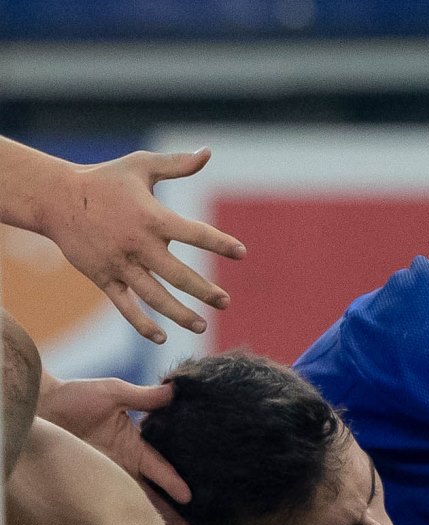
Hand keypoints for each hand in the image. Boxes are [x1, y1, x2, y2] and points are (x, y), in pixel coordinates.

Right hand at [37, 149, 245, 343]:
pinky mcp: (103, 277)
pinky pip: (125, 305)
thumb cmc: (104, 180)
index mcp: (152, 217)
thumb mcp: (140, 167)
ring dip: (179, 314)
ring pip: (154, 296)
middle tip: (225, 301)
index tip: (242, 253)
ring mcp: (120, 264)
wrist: (55, 198)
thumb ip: (177, 165)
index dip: (220, 243)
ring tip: (202, 325)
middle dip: (204, 290)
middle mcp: (138, 244)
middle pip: (178, 274)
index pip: (194, 232)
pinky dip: (141, 323)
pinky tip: (160, 337)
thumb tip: (208, 152)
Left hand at [37, 376, 198, 524]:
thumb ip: (143, 397)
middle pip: (157, 497)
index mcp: (135, 446)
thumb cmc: (73, 396)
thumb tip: (175, 389)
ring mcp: (108, 480)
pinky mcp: (90, 488)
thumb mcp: (112, 392)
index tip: (190, 498)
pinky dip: (128, 521)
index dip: (175, 482)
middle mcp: (125, 468)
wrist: (36, 406)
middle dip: (178, 516)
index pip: (161, 468)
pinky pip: (112, 507)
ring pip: (139, 507)